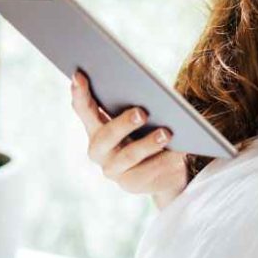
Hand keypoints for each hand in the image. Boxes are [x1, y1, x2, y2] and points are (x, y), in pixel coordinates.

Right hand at [70, 69, 188, 200]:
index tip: (79, 74)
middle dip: (123, 123)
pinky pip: (147, 172)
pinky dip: (163, 159)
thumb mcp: (141, 114)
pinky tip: (178, 150)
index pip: (83, 107)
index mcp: (96, 126)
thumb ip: (134, 102)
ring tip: (166, 133)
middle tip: (141, 112)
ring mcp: (112, 169)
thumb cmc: (149, 129)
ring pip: (129, 155)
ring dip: (148, 143)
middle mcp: (98, 149)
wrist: (165, 167)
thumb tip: (147, 90)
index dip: (79, 92)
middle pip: (106, 135)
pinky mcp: (130, 184)